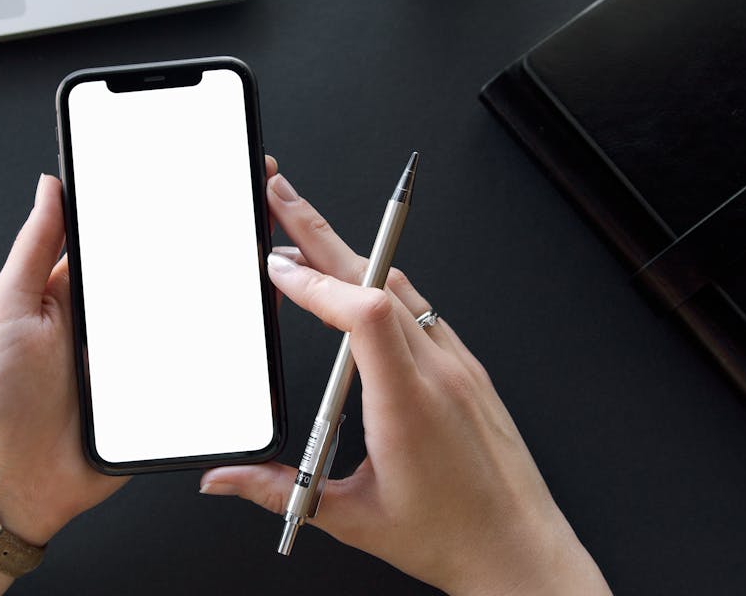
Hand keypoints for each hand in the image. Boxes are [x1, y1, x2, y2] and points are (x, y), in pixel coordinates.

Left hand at [0, 156, 279, 544]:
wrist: (8, 484)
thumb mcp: (6, 310)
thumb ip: (34, 248)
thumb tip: (50, 186)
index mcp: (78, 292)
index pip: (125, 238)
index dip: (158, 208)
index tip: (193, 176)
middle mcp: (113, 322)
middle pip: (169, 275)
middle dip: (207, 244)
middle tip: (244, 212)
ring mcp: (140, 359)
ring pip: (194, 318)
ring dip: (224, 294)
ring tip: (257, 262)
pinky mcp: (160, 397)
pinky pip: (201, 369)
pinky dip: (225, 352)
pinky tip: (249, 329)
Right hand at [200, 172, 609, 595]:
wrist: (521, 552)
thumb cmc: (451, 537)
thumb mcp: (350, 517)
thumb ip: (278, 490)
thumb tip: (223, 479)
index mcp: (408, 404)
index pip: (361, 314)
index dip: (315, 282)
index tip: (276, 268)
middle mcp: (439, 372)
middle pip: (378, 279)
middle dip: (322, 230)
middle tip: (282, 194)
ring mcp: (460, 366)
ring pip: (402, 286)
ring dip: (352, 251)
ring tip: (308, 229)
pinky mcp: (470, 371)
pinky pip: (422, 310)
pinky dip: (382, 284)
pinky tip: (359, 283)